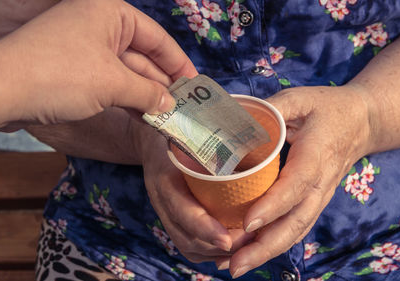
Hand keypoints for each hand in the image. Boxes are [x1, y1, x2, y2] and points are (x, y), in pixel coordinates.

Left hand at [0, 0, 195, 135]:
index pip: (157, 38)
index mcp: (110, 13)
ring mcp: (84, 47)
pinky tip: (143, 117)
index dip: (179, 64)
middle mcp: (99, 25)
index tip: (195, 87)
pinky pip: (108, 81)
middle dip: (162, 84)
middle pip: (142, 56)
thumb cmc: (60, 75)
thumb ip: (148, 94)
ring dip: (144, 96)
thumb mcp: (113, 84)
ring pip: (125, 72)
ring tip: (166, 118)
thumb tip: (170, 106)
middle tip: (183, 109)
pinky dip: (125, 98)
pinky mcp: (72, 69)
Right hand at [137, 124, 255, 264]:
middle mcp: (162, 200)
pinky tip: (234, 246)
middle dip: (219, 246)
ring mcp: (165, 212)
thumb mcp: (184, 123)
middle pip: (187, 238)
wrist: (147, 137)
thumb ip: (204, 128)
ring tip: (248, 245)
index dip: (205, 228)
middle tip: (251, 240)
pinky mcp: (173, 219)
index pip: (182, 210)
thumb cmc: (172, 125)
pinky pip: (189, 245)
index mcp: (164, 176)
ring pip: (189, 246)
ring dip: (217, 253)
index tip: (228, 239)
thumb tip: (242, 122)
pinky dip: (211, 252)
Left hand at [227, 86, 372, 277]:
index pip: (295, 186)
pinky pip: (295, 228)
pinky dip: (274, 245)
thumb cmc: (328, 108)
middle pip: (295, 223)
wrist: (363, 122)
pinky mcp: (314, 203)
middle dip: (264, 247)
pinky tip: (250, 254)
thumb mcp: (300, 99)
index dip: (272, 206)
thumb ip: (271, 109)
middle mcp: (320, 184)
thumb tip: (233, 120)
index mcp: (316, 155)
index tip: (247, 224)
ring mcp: (319, 197)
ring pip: (295, 232)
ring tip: (234, 266)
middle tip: (234, 264)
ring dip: (266, 253)